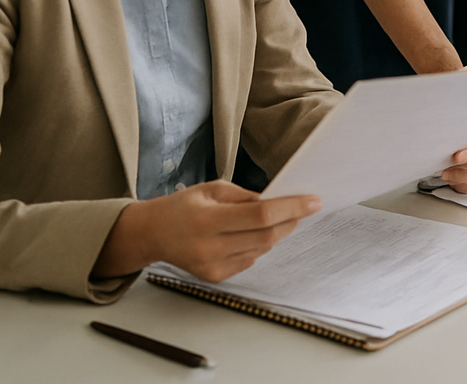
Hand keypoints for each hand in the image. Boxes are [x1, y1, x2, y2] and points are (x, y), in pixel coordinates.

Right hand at [92, 180, 320, 282]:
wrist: (152, 234)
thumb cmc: (183, 206)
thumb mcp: (212, 189)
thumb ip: (245, 196)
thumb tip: (278, 202)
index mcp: (207, 220)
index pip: (260, 216)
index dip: (291, 208)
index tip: (314, 201)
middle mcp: (209, 247)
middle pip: (266, 236)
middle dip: (292, 220)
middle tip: (306, 207)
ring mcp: (212, 266)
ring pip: (262, 249)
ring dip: (277, 232)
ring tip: (278, 217)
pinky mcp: (214, 277)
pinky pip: (250, 260)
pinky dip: (260, 245)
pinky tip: (252, 234)